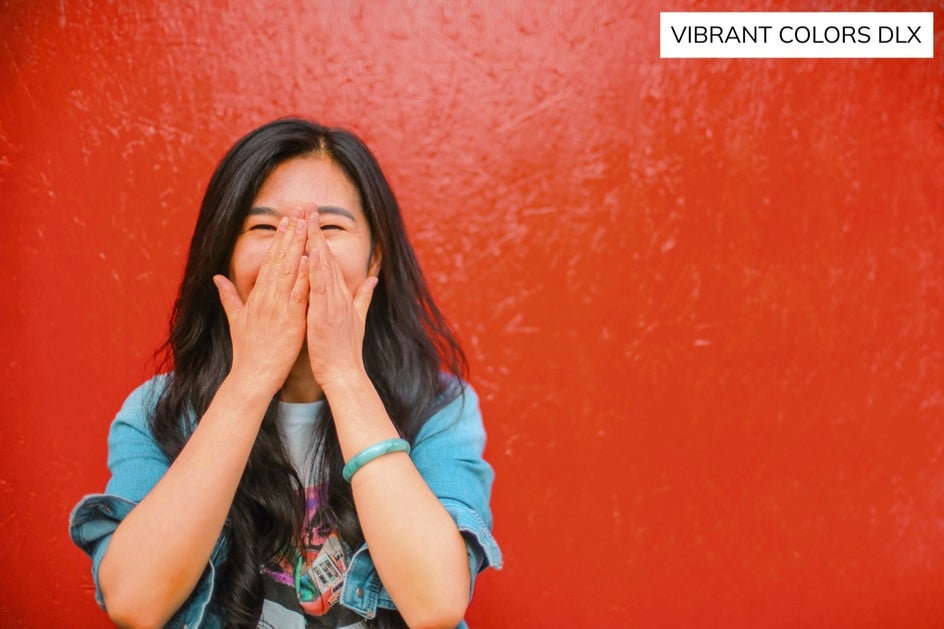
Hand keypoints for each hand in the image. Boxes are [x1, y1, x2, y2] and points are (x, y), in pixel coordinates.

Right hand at [213, 215, 309, 396]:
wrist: (252, 375)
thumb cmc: (247, 350)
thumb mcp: (235, 319)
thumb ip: (229, 297)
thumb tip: (217, 278)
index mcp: (256, 296)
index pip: (270, 262)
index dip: (279, 240)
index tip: (287, 221)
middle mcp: (266, 298)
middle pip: (280, 260)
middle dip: (290, 235)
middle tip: (300, 213)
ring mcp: (278, 308)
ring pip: (289, 272)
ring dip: (298, 247)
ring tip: (305, 226)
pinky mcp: (290, 320)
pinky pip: (298, 295)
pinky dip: (303, 277)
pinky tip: (309, 259)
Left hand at [305, 209, 378, 388]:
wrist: (345, 373)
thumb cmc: (345, 350)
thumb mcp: (357, 319)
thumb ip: (364, 297)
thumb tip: (373, 279)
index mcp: (342, 296)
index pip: (330, 262)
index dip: (321, 239)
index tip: (313, 219)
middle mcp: (339, 295)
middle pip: (326, 257)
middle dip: (316, 232)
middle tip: (309, 208)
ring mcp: (333, 303)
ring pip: (324, 267)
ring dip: (315, 242)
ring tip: (308, 221)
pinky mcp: (325, 314)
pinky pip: (320, 287)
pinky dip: (316, 269)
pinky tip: (310, 252)